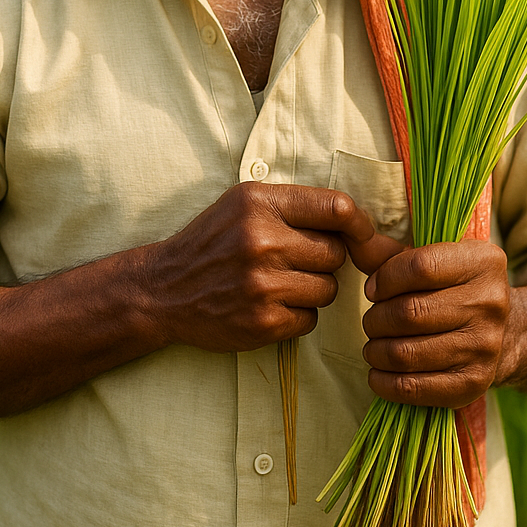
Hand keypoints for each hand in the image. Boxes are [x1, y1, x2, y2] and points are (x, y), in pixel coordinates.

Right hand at [143, 183, 386, 354]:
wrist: (164, 289)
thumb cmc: (212, 242)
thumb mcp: (243, 204)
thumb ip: (295, 206)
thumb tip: (359, 223)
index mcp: (259, 203)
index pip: (337, 208)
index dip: (359, 224)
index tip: (362, 234)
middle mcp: (261, 240)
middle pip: (335, 253)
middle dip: (324, 259)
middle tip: (296, 260)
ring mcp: (262, 285)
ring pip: (328, 289)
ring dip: (313, 289)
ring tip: (281, 283)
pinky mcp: (263, 323)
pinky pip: (311, 319)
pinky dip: (298, 315)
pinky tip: (271, 305)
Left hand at [361, 240, 510, 407]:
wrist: (507, 332)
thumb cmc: (454, 288)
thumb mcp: (434, 258)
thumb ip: (389, 250)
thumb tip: (350, 238)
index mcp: (483, 262)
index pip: (420, 267)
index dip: (385, 279)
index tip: (373, 289)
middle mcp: (490, 303)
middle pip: (409, 313)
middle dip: (376, 318)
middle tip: (372, 321)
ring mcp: (485, 347)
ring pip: (406, 352)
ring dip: (376, 350)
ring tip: (374, 345)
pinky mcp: (474, 384)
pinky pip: (414, 388)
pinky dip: (384, 382)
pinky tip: (379, 371)